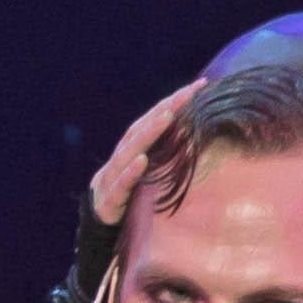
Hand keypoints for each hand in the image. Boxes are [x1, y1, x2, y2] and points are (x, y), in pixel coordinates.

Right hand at [84, 77, 203, 233]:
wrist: (100, 217)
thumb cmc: (131, 187)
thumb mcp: (152, 166)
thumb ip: (168, 149)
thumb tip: (201, 131)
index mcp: (134, 145)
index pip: (155, 117)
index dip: (175, 100)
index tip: (200, 85)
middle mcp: (123, 154)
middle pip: (144, 127)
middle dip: (166, 108)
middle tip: (188, 93)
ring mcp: (114, 174)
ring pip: (131, 149)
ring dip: (149, 132)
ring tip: (167, 116)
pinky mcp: (110, 197)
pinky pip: (121, 183)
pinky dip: (130, 172)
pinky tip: (142, 160)